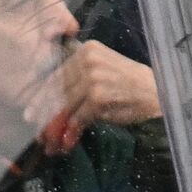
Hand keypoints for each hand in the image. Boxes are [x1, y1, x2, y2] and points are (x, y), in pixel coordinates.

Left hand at [23, 40, 161, 153]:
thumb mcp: (106, 68)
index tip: (32, 109)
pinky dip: (71, 132)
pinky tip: (68, 142)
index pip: (57, 72)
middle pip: (57, 89)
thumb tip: (48, 94)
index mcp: (88, 49)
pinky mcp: (98, 97)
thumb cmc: (132, 85)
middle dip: (45, 112)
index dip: (42, 94)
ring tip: (50, 141)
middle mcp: (89, 60)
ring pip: (64, 105)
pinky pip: (77, 118)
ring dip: (55, 126)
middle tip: (36, 128)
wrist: (159, 96)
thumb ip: (80, 74)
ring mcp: (93, 78)